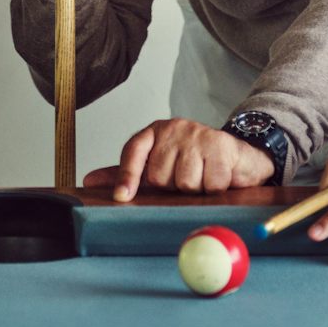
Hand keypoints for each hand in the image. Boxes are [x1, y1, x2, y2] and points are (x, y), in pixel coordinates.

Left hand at [82, 118, 274, 200]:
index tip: (121, 197)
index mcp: (154, 133)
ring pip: (186, 182)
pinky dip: (216, 189)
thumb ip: (128, 173)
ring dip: (197, 190)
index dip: (126, 175)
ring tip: (204, 178)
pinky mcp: (221, 145)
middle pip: (160, 176)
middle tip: (186, 180)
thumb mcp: (159, 165)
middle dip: (173, 188)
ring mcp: (197, 134)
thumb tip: (89, 182)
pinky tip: (219, 178)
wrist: (237, 154)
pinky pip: (211, 183)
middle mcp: (174, 128)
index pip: (132, 151)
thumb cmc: (194, 162)